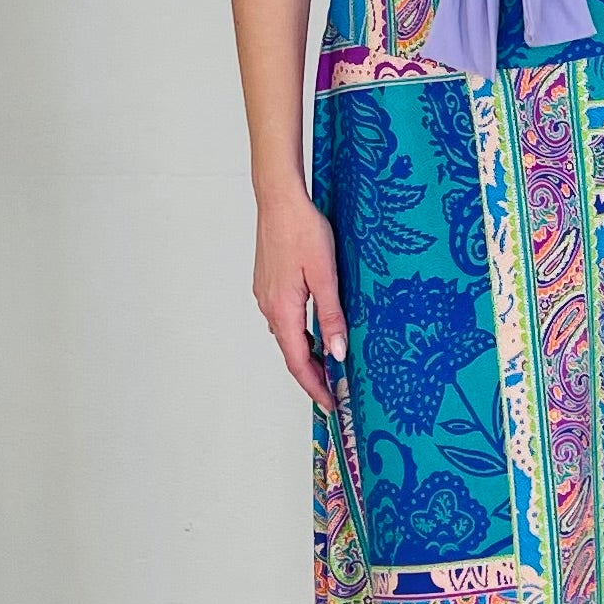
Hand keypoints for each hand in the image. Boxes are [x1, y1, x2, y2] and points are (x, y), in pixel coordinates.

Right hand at [255, 188, 346, 410]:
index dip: (315, 386)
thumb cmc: (302, 231)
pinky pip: (284, 319)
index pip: (298, 362)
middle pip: (291, 352)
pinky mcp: (268, 284)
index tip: (331, 404)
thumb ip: (331, 315)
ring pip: (287, 335)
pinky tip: (315, 329)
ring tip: (330, 364)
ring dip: (307, 354)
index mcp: (282, 309)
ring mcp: (266, 295)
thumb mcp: (325, 275)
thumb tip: (337, 353)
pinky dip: (300, 333)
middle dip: (312, 375)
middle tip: (335, 390)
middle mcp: (269, 307)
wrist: (279, 199)